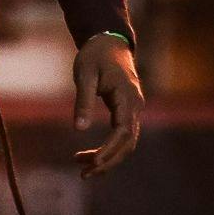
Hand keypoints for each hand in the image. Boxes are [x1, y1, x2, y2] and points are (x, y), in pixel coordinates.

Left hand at [71, 32, 142, 178]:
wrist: (109, 41)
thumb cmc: (95, 56)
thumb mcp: (84, 75)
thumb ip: (83, 101)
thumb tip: (78, 129)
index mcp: (127, 97)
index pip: (122, 131)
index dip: (109, 150)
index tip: (92, 163)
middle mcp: (135, 106)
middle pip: (127, 143)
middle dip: (107, 161)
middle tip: (83, 174)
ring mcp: (134, 109)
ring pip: (126, 143)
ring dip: (108, 158)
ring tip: (83, 169)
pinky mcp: (127, 111)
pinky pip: (122, 136)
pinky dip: (109, 149)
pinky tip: (92, 157)